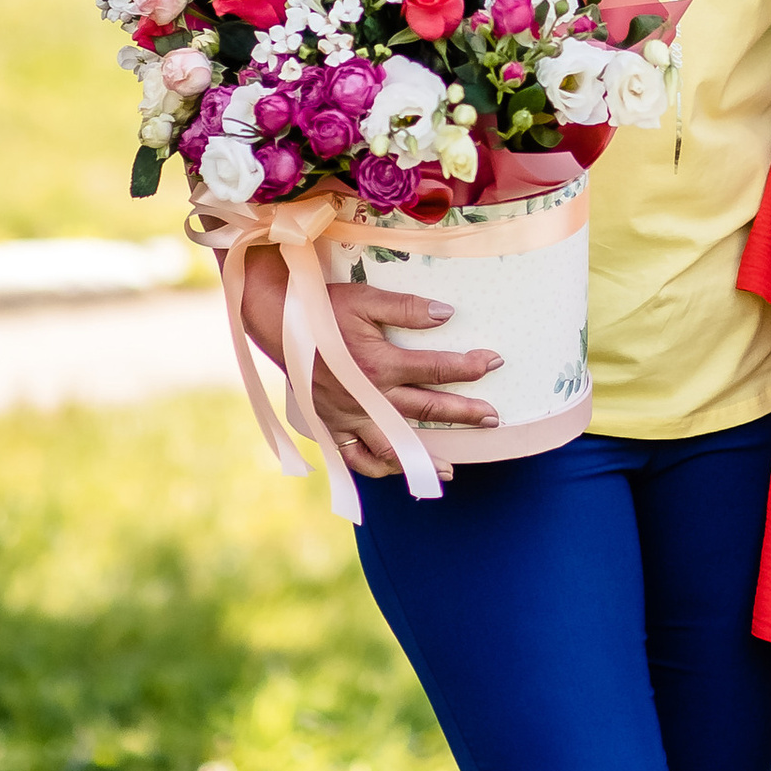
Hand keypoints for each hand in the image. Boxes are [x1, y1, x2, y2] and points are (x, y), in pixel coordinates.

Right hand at [237, 258, 500, 474]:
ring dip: (423, 458)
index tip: (494, 362)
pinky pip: (354, 456)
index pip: (436, 369)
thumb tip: (446, 314)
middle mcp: (368, 397)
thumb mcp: (366, 299)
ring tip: (448, 471)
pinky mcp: (331, 424)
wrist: (277, 323)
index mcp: (380, 365)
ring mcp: (349, 415)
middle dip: (463, 414)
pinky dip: (375, 467)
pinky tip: (393, 470)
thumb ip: (407, 308)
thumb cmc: (323, 309)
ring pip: (393, 444)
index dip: (469, 367)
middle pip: (425, 410)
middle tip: (492, 419)